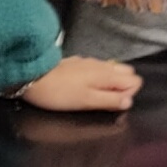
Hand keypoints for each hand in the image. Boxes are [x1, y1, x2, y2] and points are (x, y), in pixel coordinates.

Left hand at [21, 55, 143, 114]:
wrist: (31, 76)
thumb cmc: (59, 93)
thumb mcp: (86, 101)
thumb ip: (110, 101)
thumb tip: (129, 102)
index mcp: (107, 74)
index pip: (135, 81)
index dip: (128, 95)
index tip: (112, 104)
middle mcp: (102, 65)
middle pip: (126, 73)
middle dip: (122, 88)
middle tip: (104, 101)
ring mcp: (89, 62)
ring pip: (112, 70)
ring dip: (110, 83)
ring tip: (94, 96)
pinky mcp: (77, 63)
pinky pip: (97, 69)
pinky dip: (97, 78)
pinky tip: (82, 87)